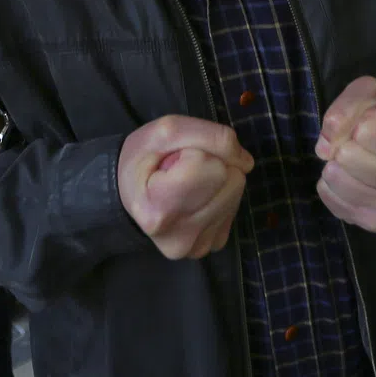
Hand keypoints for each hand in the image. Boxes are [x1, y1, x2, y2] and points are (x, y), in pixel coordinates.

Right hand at [118, 115, 253, 259]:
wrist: (129, 192)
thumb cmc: (142, 159)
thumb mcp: (167, 130)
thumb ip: (211, 135)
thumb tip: (246, 162)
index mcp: (159, 210)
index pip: (214, 168)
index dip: (198, 151)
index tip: (174, 159)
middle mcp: (180, 238)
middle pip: (232, 180)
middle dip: (212, 164)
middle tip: (183, 169)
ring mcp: (197, 247)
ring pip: (238, 192)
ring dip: (217, 179)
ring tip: (188, 183)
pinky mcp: (211, 245)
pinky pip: (234, 207)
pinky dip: (219, 195)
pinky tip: (196, 196)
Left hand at [315, 77, 375, 231]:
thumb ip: (349, 105)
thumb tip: (326, 147)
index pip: (366, 128)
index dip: (359, 120)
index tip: (370, 123)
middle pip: (348, 155)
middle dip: (345, 142)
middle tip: (359, 142)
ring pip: (337, 179)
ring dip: (335, 163)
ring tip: (352, 159)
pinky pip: (332, 201)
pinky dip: (330, 186)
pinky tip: (347, 177)